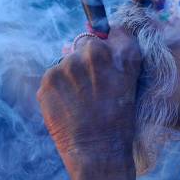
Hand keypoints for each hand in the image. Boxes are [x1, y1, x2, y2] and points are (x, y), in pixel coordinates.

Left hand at [37, 27, 140, 179]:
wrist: (98, 149)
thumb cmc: (118, 116)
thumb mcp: (130, 78)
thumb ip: (119, 47)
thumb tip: (93, 30)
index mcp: (118, 51)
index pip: (106, 31)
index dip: (105, 44)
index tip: (104, 60)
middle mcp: (93, 52)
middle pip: (83, 44)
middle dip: (85, 59)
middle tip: (92, 86)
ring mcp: (68, 64)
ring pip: (66, 60)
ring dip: (71, 74)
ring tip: (80, 99)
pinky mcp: (48, 79)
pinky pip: (53, 75)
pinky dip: (58, 88)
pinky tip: (68, 104)